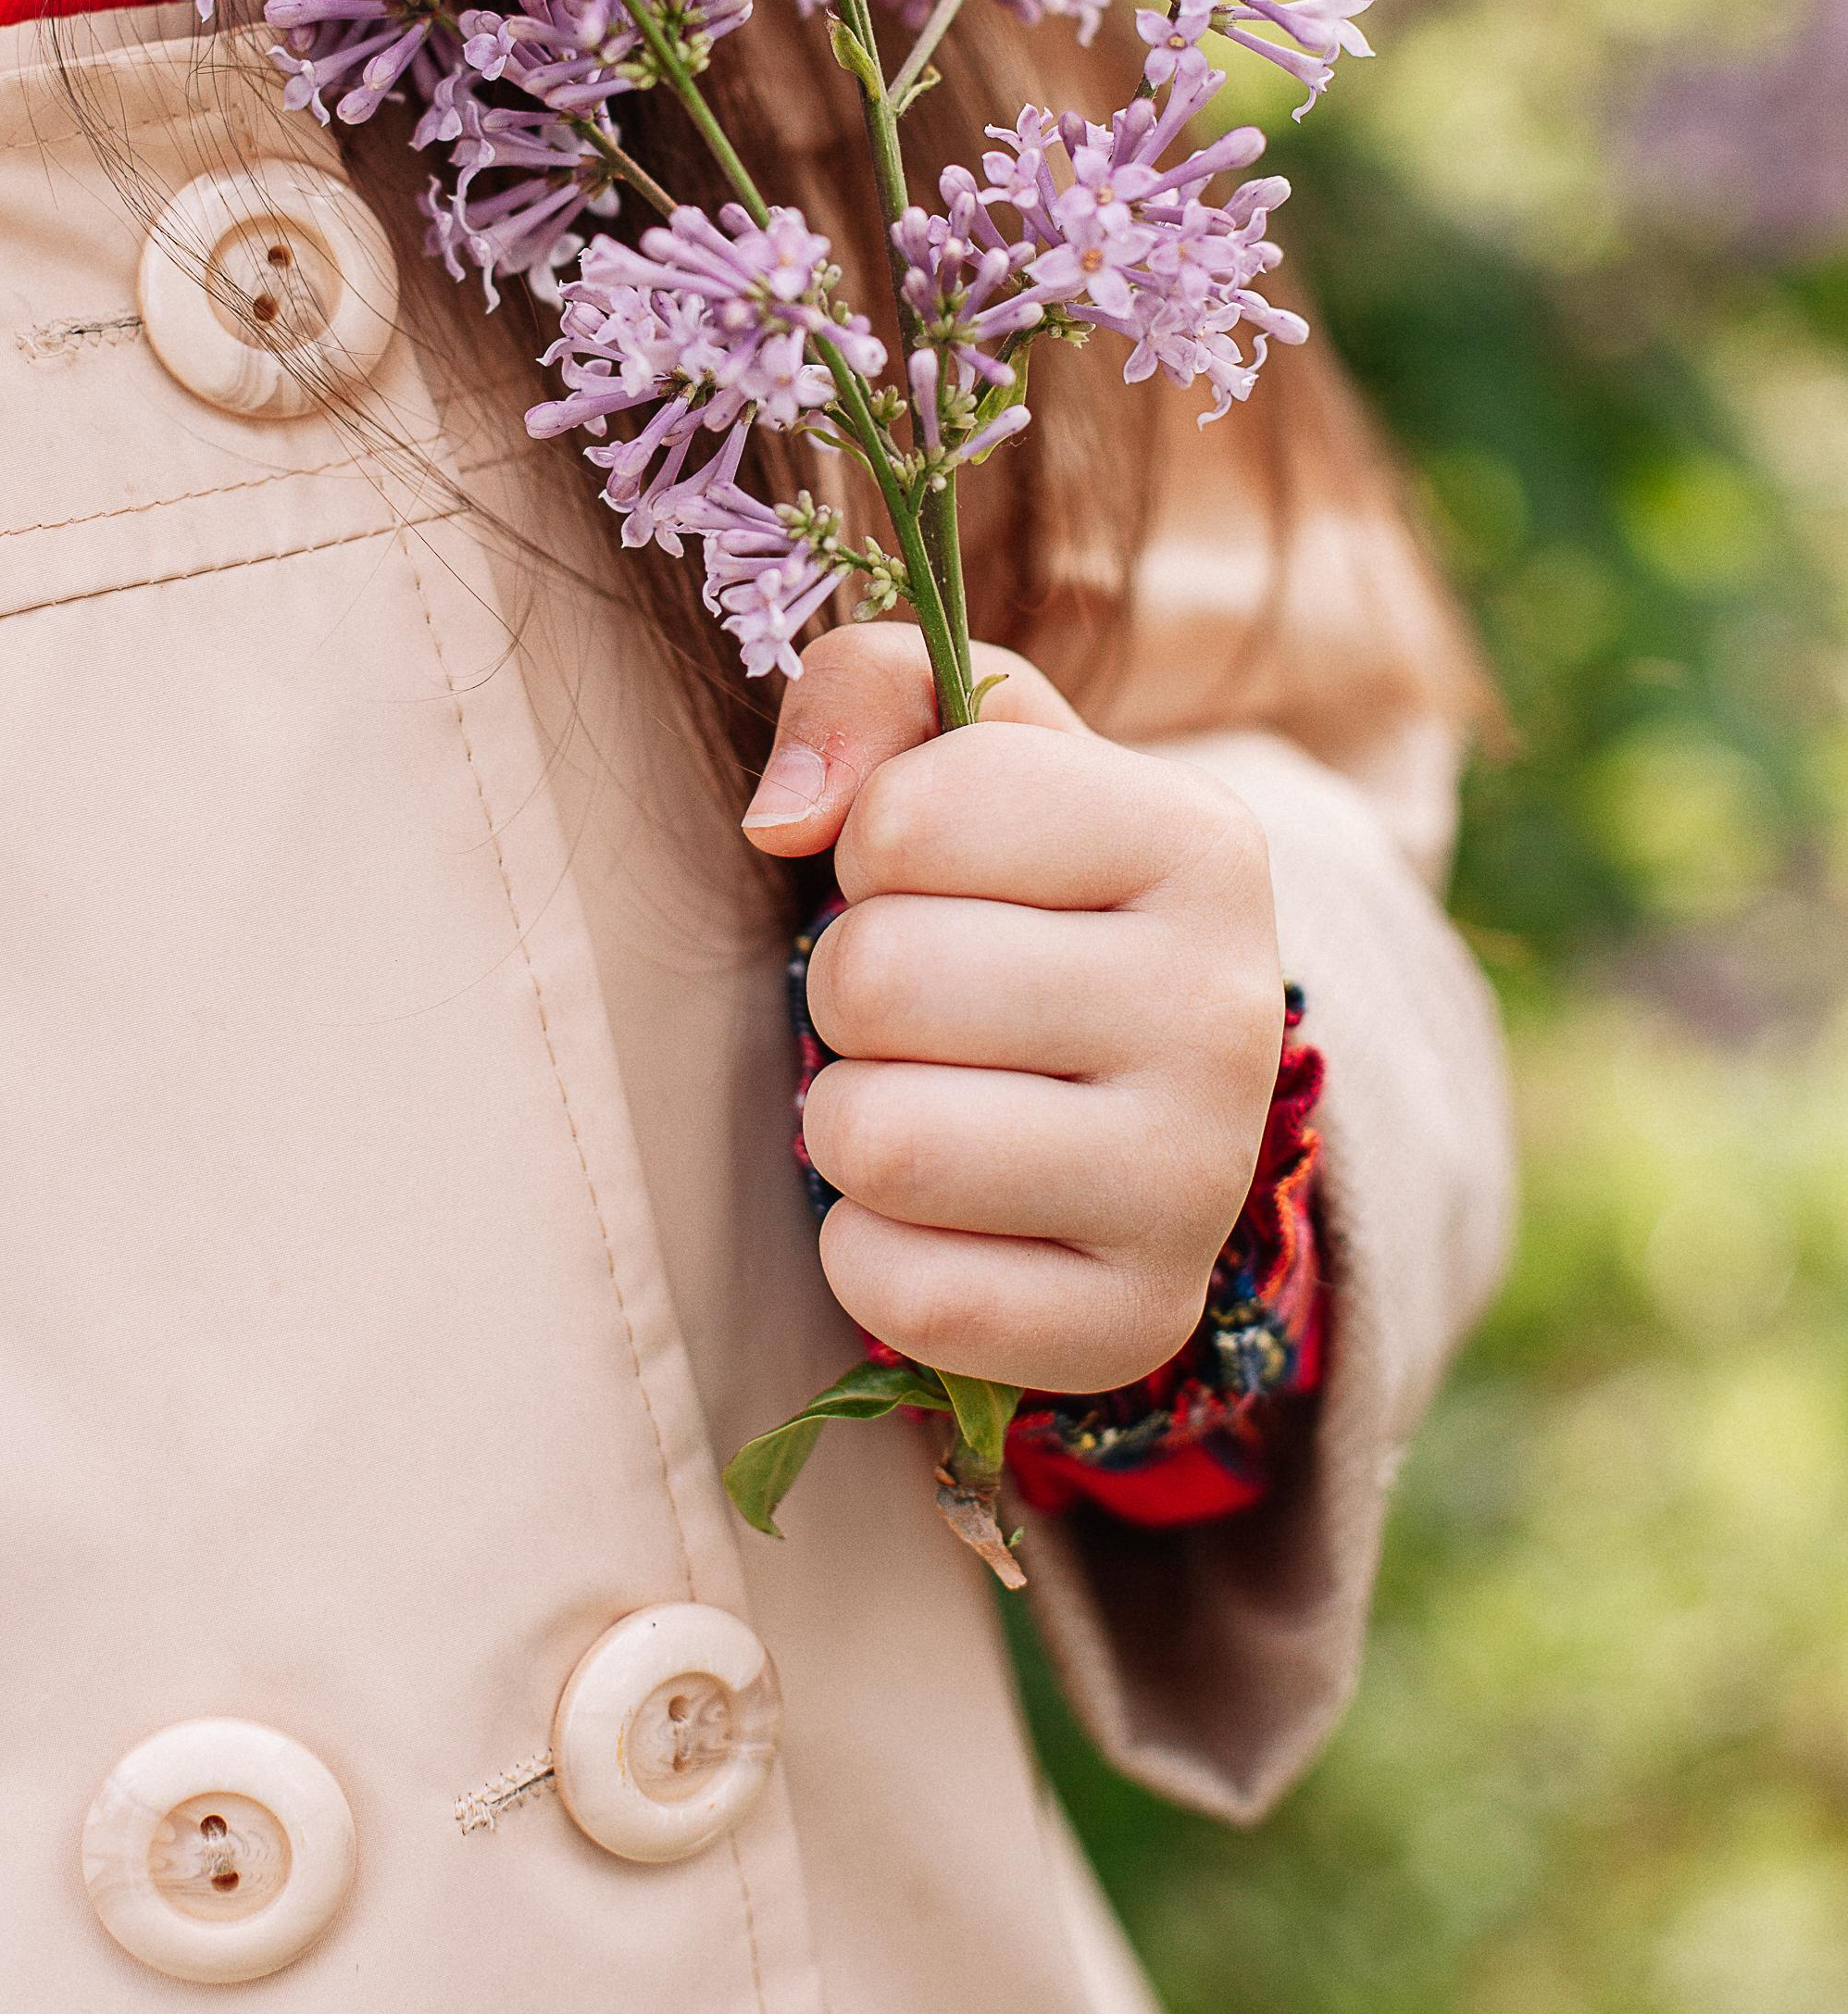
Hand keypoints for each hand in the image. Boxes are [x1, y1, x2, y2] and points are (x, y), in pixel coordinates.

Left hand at [741, 625, 1285, 1397]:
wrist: (1132, 1088)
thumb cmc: (1019, 888)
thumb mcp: (963, 745)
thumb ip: (866, 688)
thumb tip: (784, 816)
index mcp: (1201, 840)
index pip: (907, 817)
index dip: (873, 844)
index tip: (930, 870)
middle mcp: (1229, 1014)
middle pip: (877, 980)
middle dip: (850, 985)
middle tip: (923, 1001)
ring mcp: (1195, 1187)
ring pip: (876, 1141)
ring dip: (849, 1116)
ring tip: (931, 1092)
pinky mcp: (1134, 1325)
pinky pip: (896, 1292)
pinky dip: (871, 1248)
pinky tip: (947, 1207)